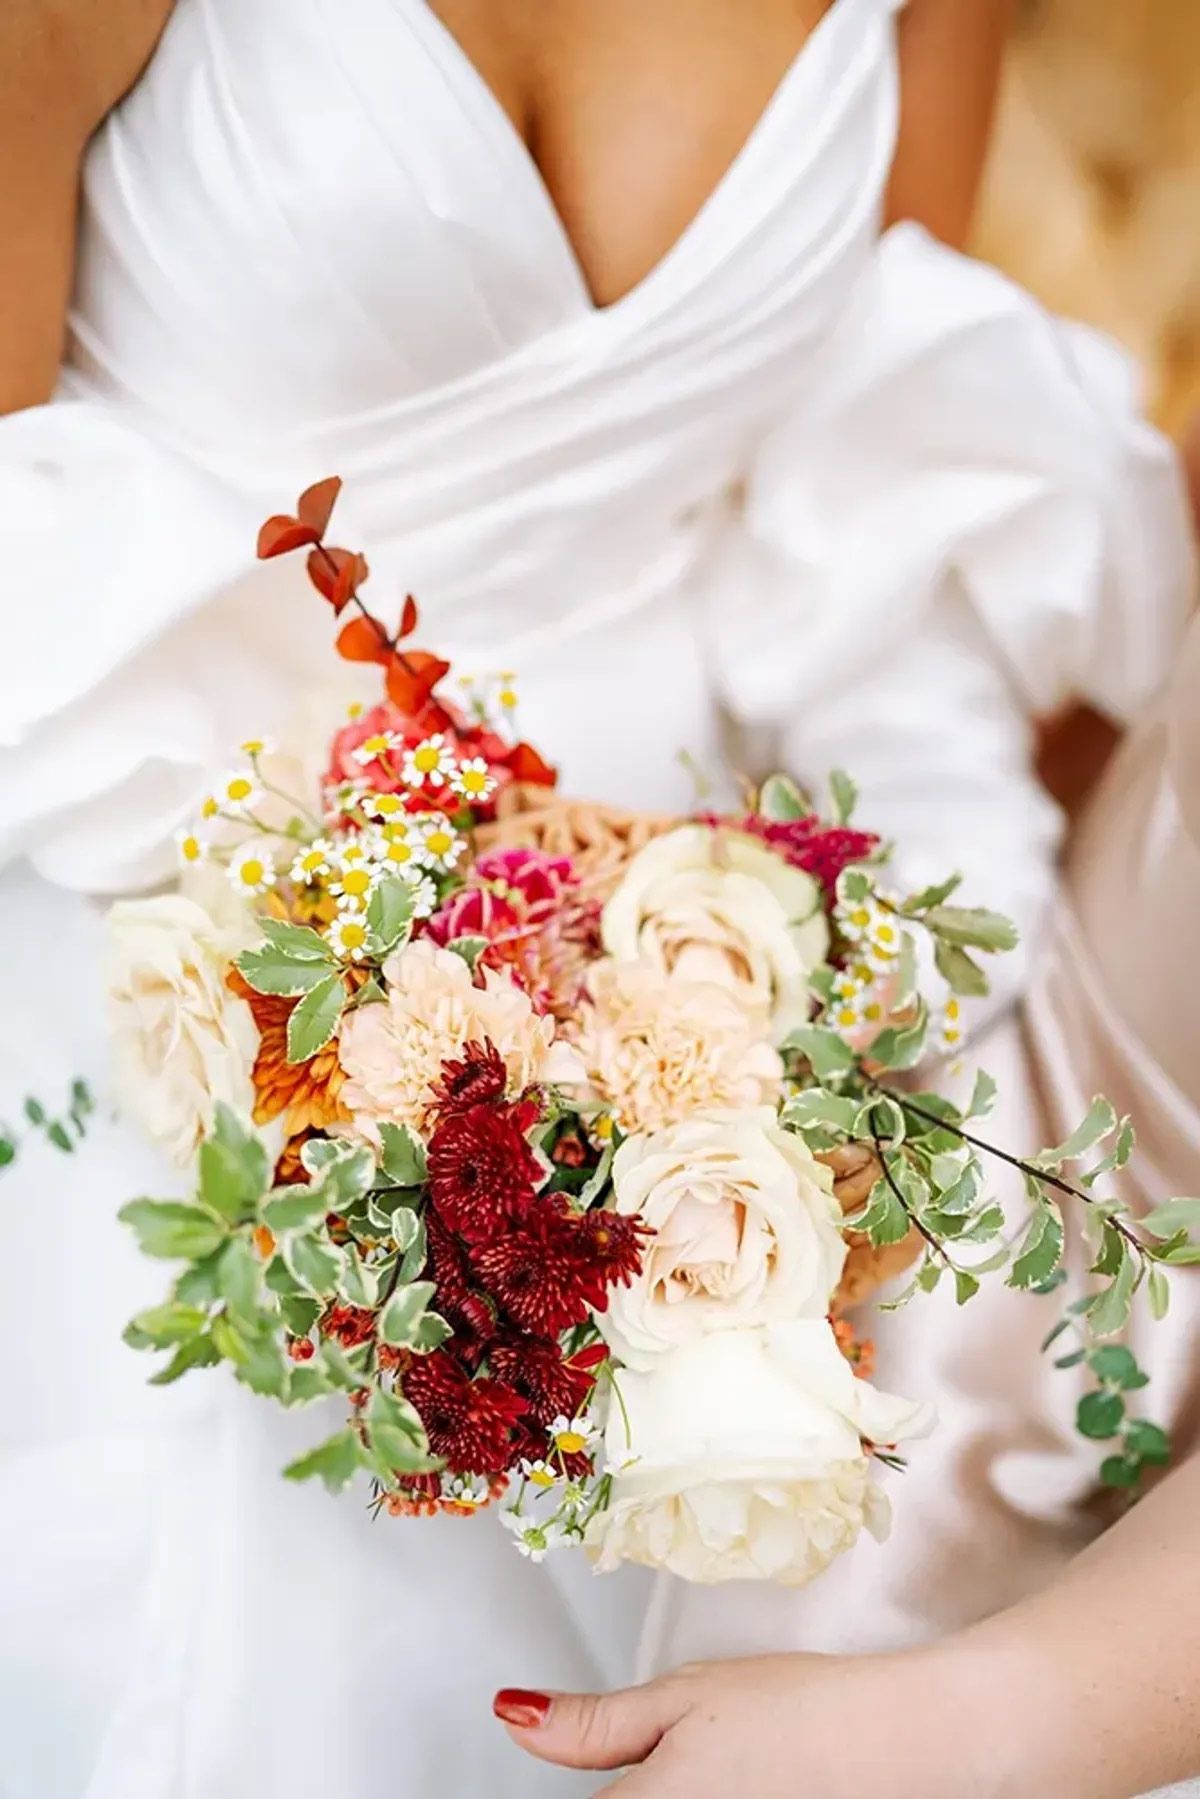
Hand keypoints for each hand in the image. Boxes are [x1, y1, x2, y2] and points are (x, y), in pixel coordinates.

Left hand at [494, 1644, 1026, 1796]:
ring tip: (704, 1774)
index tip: (606, 1763)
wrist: (901, 1744)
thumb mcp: (684, 1697)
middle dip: (624, 1792)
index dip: (572, 1786)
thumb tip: (515, 1717)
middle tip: (661, 1762)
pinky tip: (726, 1788)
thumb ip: (594, 1724)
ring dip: (660, 1798)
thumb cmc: (800, 1715)